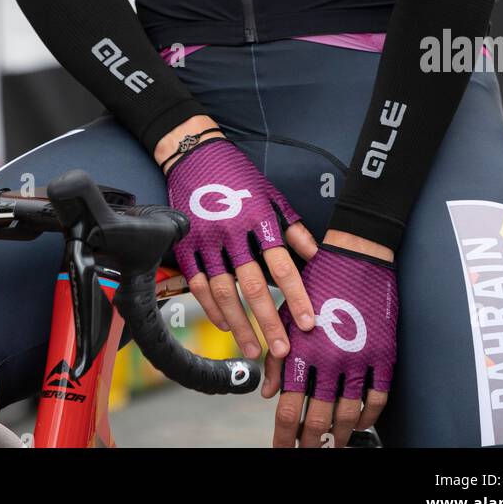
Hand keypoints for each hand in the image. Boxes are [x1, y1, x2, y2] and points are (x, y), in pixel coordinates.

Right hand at [165, 139, 317, 366]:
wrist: (193, 153)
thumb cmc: (237, 174)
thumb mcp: (271, 195)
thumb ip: (292, 228)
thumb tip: (316, 256)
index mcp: (258, 217)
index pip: (282, 264)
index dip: (295, 295)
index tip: (306, 322)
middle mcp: (232, 230)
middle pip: (252, 284)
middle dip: (267, 321)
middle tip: (280, 350)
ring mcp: (205, 239)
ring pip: (223, 290)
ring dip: (238, 324)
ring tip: (252, 349)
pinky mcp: (185, 244)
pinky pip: (198, 283)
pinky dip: (210, 308)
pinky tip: (225, 324)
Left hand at [265, 243, 397, 448]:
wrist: (356, 254)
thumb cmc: (318, 280)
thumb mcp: (288, 314)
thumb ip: (277, 356)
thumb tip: (269, 393)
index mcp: (302, 350)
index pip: (289, 408)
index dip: (285, 436)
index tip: (282, 449)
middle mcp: (329, 359)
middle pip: (317, 420)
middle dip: (310, 444)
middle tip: (307, 453)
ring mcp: (359, 359)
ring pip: (347, 415)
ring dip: (339, 436)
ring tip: (334, 445)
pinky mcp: (383, 354)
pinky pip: (378, 399)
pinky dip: (368, 417)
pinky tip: (360, 423)